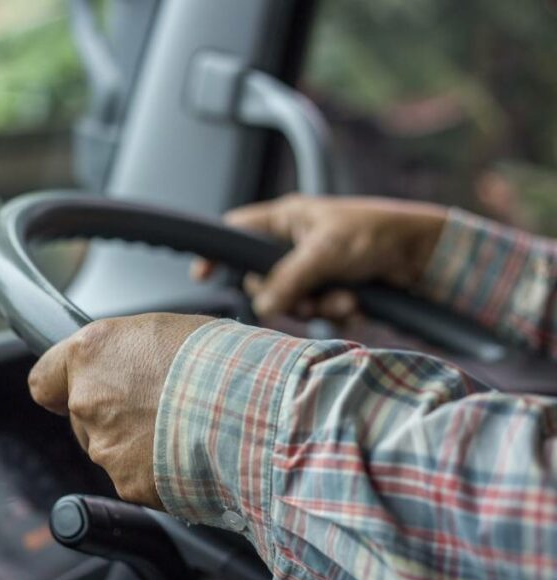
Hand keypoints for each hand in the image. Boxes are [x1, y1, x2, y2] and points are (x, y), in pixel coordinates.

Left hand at [28, 313, 212, 509]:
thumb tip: (129, 364)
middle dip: (114, 416)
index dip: (60, 389)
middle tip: (160, 406)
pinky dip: (159, 472)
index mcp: (92, 354)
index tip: (71, 392)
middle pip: (84, 418)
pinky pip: (137, 479)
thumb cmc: (221, 361)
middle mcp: (88, 400)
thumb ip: (128, 352)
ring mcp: (106, 446)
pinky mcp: (129, 484)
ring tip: (185, 429)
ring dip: (139, 445)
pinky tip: (190, 455)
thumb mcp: (166, 331)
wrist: (253, 409)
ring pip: (112, 450)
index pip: (44, 381)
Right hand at [191, 194, 447, 318]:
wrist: (426, 255)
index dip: (217, 253)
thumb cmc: (376, 233)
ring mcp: (313, 268)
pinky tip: (358, 302)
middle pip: (263, 280)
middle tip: (307, 298)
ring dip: (318, 306)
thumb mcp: (324, 253)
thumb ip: (287, 279)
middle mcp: (294, 243)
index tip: (201, 276)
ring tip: (346, 297)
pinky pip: (318, 310)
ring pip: (292, 301)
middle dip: (287, 296)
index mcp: (285, 219)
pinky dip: (337, 311)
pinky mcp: (333, 288)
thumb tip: (260, 305)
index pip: (236, 232)